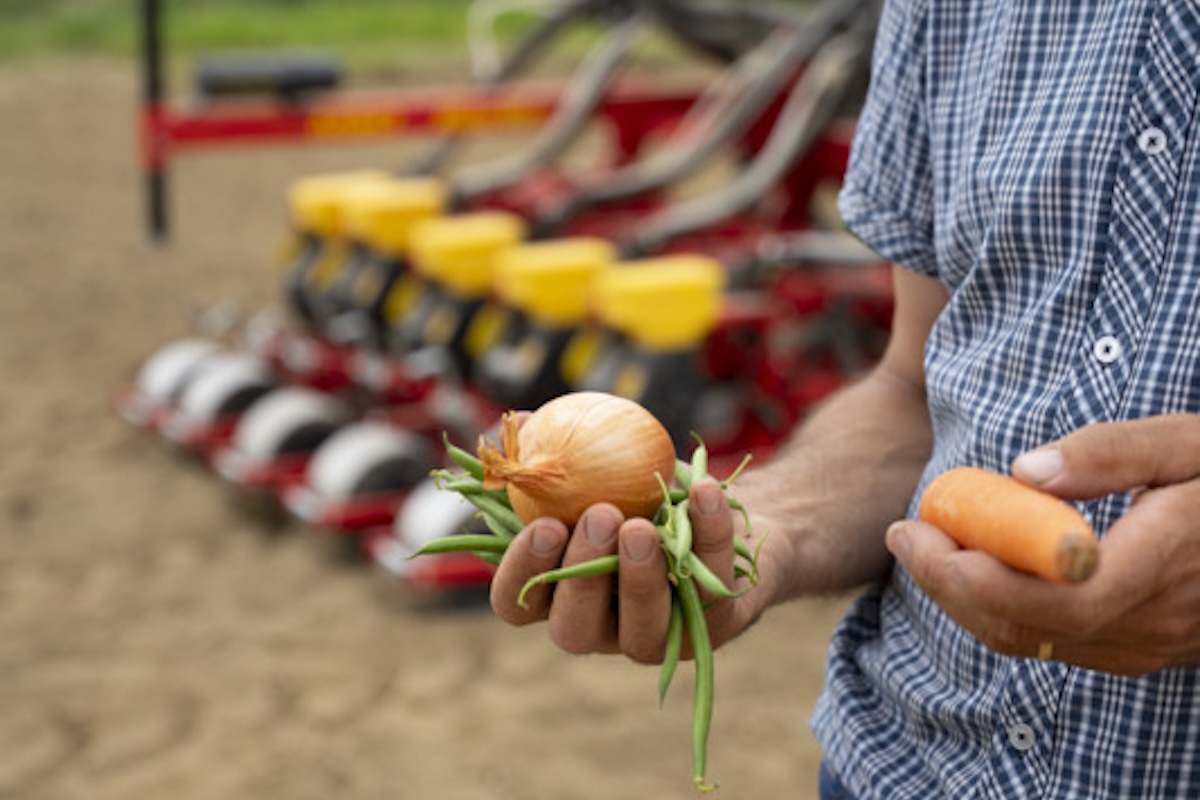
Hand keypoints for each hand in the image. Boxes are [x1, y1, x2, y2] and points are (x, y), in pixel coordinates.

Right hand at [489, 476, 768, 662]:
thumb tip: (519, 422)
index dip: (522, 572)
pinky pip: (711, 589)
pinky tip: (705, 490)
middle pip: (574, 629)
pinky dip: (709, 535)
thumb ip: (554, 451)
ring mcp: (659, 635)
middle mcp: (603, 627)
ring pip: (643, 630)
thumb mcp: (596, 465)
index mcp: (559, 592)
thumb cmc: (638, 488)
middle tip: (599, 516)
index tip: (543, 524)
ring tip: (641, 524)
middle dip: (582, 575)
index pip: (517, 601)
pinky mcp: (714, 626)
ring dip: (639, 577)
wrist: (716, 504)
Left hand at [887, 414, 1199, 674]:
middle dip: (949, 584)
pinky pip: (1051, 642)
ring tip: (925, 542)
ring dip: (964, 598)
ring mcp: (1147, 644)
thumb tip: (1027, 472)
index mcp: (1168, 560)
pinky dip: (996, 609)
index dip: (978, 577)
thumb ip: (1111, 453)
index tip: (918, 530)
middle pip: (1028, 626)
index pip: (1060, 597)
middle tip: (905, 533)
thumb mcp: (1185, 441)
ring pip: (1031, 641)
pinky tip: (973, 565)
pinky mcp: (1137, 650)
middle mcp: (1156, 618)